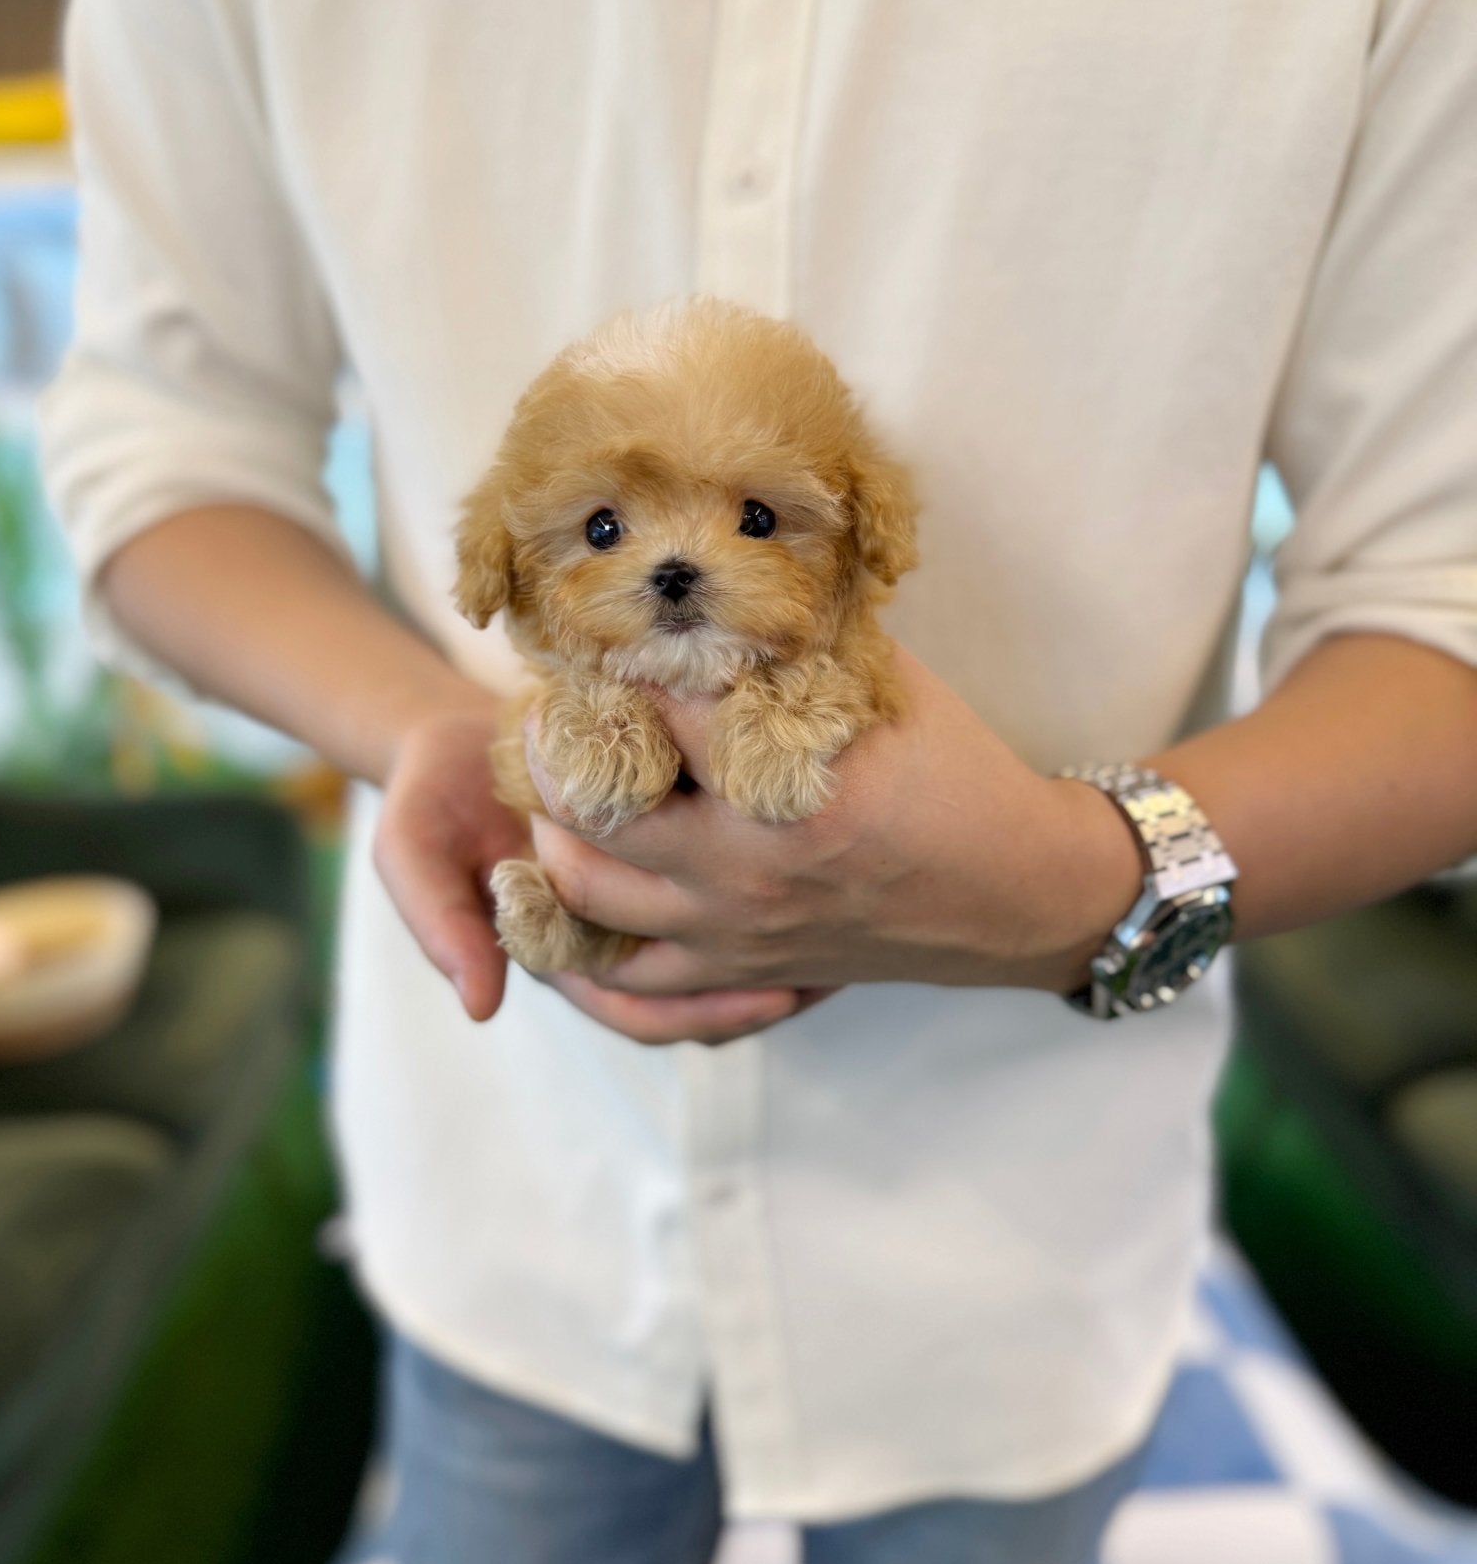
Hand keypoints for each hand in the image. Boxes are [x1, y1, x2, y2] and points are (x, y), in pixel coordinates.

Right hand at [372, 686, 829, 1042]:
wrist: (456, 730)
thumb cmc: (435, 794)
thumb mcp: (414, 851)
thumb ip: (441, 921)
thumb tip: (481, 1005)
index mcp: (568, 949)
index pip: (649, 1010)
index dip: (709, 1014)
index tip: (774, 998)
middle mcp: (617, 928)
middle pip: (704, 987)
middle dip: (774, 981)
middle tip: (845, 963)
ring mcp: (646, 886)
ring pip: (725, 940)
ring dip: (787, 938)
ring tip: (857, 920)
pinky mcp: (669, 832)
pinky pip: (730, 870)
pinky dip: (777, 871)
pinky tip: (831, 849)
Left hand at [529, 645, 1145, 1000]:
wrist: (1016, 893)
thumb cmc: (960, 775)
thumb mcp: (886, 684)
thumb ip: (795, 643)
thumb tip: (710, 591)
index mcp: (789, 782)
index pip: (658, 701)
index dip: (616, 653)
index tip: (598, 627)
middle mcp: (747, 866)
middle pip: (591, 801)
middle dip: (551, 743)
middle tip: (547, 705)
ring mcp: (734, 928)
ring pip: (582, 888)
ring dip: (552, 830)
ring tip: (555, 785)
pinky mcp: (736, 971)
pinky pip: (623, 972)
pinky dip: (580, 931)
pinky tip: (570, 883)